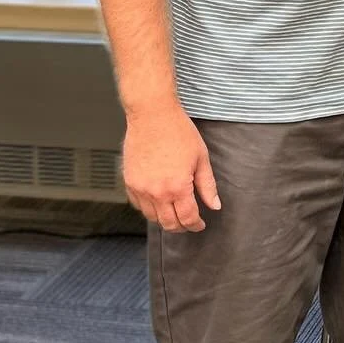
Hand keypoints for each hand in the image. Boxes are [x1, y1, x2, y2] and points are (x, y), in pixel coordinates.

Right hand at [121, 102, 220, 232]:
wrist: (152, 115)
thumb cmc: (178, 132)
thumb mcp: (201, 158)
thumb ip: (207, 186)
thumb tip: (214, 205)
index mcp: (177, 187)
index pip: (187, 218)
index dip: (196, 225)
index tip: (200, 224)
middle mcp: (156, 191)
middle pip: (168, 223)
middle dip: (181, 227)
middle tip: (189, 223)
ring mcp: (140, 188)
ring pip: (152, 217)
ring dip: (164, 219)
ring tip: (174, 213)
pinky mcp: (129, 181)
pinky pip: (138, 205)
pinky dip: (149, 209)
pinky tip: (158, 202)